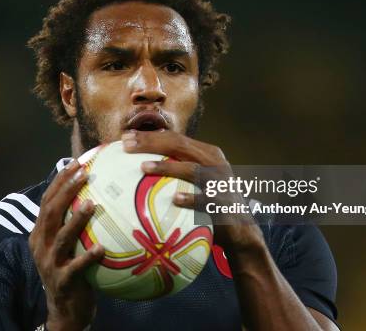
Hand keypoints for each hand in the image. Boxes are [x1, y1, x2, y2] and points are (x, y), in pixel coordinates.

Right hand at [29, 159, 104, 330]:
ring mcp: (50, 263)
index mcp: (40, 233)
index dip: (59, 181)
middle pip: (50, 212)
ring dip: (76, 220)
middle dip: (66, 190)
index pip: (46, 201)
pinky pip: (75, 268)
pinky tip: (101, 249)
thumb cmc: (71, 270)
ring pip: (60, 237)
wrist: (64, 310)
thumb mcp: (67, 245)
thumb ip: (73, 223)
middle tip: (85, 174)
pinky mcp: (62, 281)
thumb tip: (97, 194)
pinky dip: (87, 257)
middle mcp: (41, 245)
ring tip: (92, 204)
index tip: (76, 163)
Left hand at [121, 130, 264, 252]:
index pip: (174, 138)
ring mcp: (220, 182)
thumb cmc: (208, 206)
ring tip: (143, 167)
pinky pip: (205, 199)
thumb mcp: (195, 183)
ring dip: (167, 167)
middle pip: (179, 145)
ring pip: (191, 169)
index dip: (150, 135)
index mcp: (206, 153)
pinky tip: (174, 199)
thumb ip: (175, 172)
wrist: (241, 231)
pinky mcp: (224, 202)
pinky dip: (191, 198)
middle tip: (126, 145)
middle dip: (151, 143)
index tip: (125, 137)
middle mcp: (214, 162)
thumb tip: (139, 167)